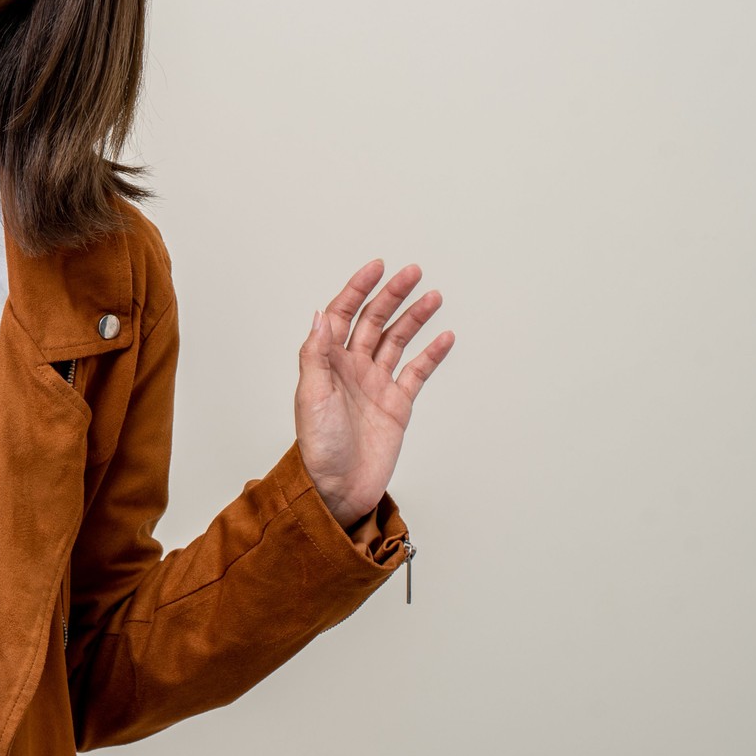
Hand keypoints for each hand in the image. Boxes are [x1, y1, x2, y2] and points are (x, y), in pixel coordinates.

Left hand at [294, 259, 454, 526]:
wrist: (337, 488)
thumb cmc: (318, 446)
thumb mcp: (311, 396)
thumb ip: (316, 354)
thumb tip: (320, 315)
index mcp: (327, 362)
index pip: (343, 314)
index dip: (358, 289)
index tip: (376, 267)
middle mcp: (352, 368)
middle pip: (374, 321)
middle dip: (392, 295)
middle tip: (411, 272)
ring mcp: (376, 384)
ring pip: (397, 340)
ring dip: (413, 318)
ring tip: (432, 295)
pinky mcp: (396, 404)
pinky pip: (416, 372)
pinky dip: (431, 354)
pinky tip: (444, 336)